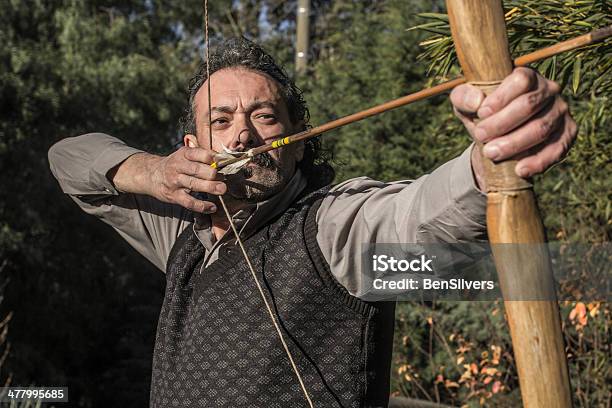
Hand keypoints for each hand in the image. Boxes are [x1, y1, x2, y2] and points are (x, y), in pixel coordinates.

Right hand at [111, 147, 225, 212]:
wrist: (152, 175)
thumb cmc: (176, 164)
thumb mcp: (185, 155)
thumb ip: (202, 156)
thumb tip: (224, 160)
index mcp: (184, 154)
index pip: (200, 153)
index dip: (213, 158)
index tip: (222, 163)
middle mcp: (178, 166)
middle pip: (197, 169)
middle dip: (212, 173)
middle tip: (224, 177)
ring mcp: (175, 182)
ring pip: (194, 184)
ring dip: (210, 187)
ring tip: (222, 189)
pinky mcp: (174, 196)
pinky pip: (189, 202)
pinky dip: (202, 206)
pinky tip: (212, 207)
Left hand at [450, 67, 576, 186]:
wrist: (496, 139)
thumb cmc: (481, 115)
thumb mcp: (465, 105)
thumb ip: (463, 98)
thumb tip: (477, 101)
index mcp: (526, 76)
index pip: (520, 81)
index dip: (501, 97)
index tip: (482, 113)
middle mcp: (549, 90)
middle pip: (529, 105)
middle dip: (502, 124)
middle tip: (480, 137)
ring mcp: (560, 112)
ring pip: (541, 128)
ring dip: (514, 144)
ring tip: (491, 153)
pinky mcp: (567, 134)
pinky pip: (557, 149)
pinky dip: (539, 161)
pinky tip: (520, 169)